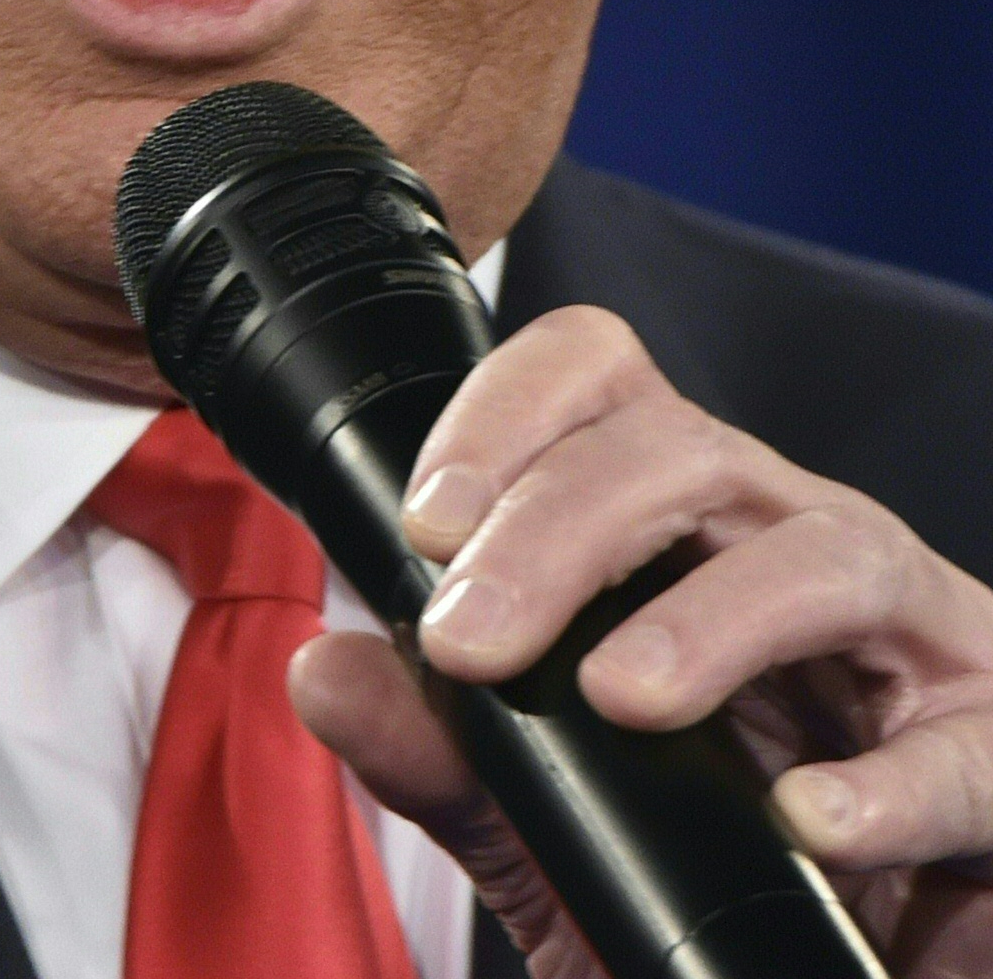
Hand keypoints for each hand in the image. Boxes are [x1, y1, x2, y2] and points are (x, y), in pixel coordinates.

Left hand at [288, 306, 992, 974]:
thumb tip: (324, 671)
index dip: (507, 413)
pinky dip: (892, 783)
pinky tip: (810, 819)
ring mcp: (916, 641)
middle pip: (684, 450)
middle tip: (467, 638)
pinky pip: (966, 745)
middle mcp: (797, 542)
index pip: (603, 383)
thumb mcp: (550, 820)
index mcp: (687, 526)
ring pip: (821, 554)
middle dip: (556, 530)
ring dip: (708, 619)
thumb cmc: (707, 871)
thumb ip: (443, 753)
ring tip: (621, 698)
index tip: (423, 519)